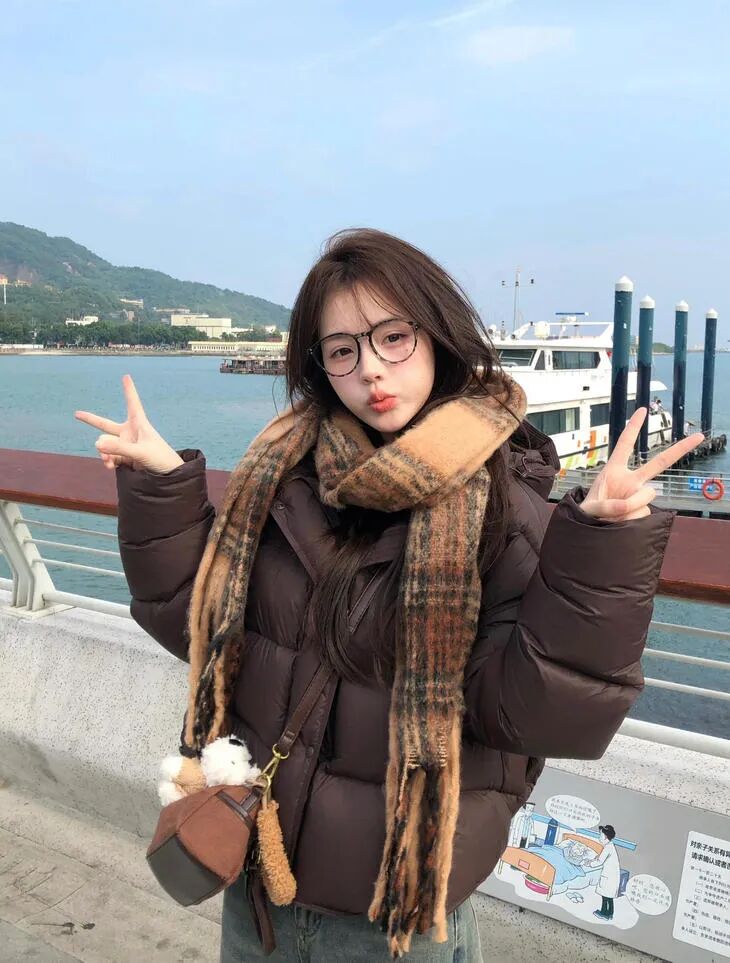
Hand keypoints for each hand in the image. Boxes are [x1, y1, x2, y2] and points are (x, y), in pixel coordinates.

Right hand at [74, 374, 184, 472]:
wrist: (168, 474)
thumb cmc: (160, 458)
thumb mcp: (140, 452)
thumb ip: (119, 448)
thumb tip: (97, 444)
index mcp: (139, 424)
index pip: (132, 403)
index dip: (129, 390)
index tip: (126, 376)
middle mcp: (130, 432)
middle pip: (106, 424)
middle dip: (91, 420)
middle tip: (77, 413)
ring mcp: (126, 445)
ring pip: (105, 445)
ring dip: (104, 453)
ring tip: (107, 460)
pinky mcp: (125, 457)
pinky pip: (110, 457)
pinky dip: (108, 461)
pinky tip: (109, 466)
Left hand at [581, 407, 703, 521]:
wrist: (592, 531)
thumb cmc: (588, 514)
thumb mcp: (590, 508)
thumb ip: (607, 506)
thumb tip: (627, 505)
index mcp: (614, 471)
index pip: (625, 445)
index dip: (633, 427)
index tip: (643, 410)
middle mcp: (631, 481)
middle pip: (659, 463)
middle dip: (679, 449)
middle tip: (698, 437)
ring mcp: (639, 495)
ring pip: (646, 497)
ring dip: (630, 507)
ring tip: (613, 516)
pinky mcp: (644, 510)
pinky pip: (644, 513)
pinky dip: (632, 519)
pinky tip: (621, 522)